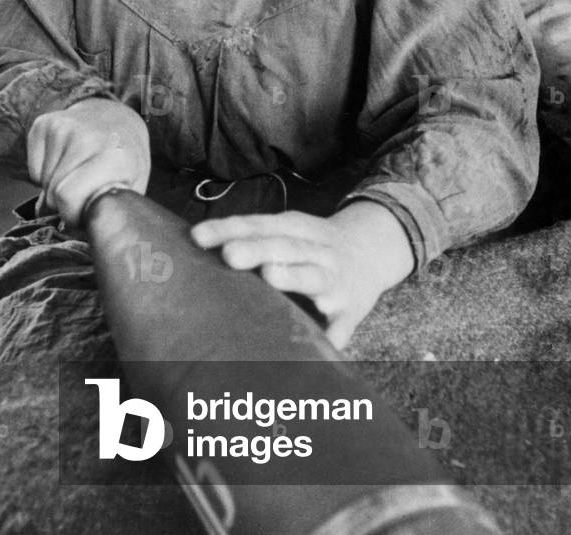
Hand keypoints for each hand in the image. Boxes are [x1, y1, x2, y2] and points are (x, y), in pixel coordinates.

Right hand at [27, 98, 149, 227]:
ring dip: (55, 187)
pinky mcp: (42, 124)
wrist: (114, 119)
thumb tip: (64, 230)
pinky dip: (44, 174)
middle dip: (64, 203)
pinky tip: (65, 161)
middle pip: (53, 194)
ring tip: (77, 173)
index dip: (72, 214)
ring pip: (42, 183)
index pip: (68, 197)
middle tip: (83, 191)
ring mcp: (62, 127)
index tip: (85, 211)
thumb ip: (103, 213)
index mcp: (114, 157)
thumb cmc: (124, 160)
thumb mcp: (131, 188)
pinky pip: (33, 170)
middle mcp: (86, 138)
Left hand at [190, 201, 414, 348]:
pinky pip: (339, 326)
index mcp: (297, 227)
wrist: (374, 252)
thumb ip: (253, 238)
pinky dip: (329, 335)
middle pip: (286, 246)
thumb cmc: (313, 246)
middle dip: (257, 249)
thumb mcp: (289, 230)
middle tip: (229, 255)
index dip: (228, 228)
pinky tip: (313, 346)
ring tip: (270, 276)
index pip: (259, 224)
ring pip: (314, 276)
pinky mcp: (351, 312)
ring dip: (293, 276)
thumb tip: (197, 246)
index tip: (197, 236)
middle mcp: (318, 249)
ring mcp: (336, 280)